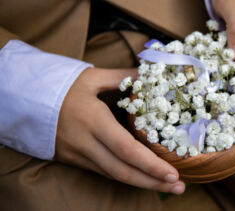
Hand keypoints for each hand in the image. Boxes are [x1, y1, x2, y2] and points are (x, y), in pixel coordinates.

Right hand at [56, 68, 184, 193]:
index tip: (173, 173)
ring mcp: (79, 155)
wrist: (27, 99)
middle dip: (152, 182)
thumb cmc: (62, 86)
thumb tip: (149, 75)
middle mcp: (87, 143)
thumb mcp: (92, 77)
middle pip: (123, 171)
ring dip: (142, 184)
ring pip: (114, 176)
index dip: (150, 165)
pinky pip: (104, 172)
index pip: (126, 149)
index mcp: (94, 120)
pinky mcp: (74, 160)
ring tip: (167, 187)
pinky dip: (126, 177)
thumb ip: (123, 78)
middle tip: (179, 187)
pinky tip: (143, 178)